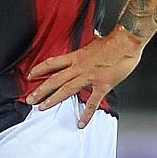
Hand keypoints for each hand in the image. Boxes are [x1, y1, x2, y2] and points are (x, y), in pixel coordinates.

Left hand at [26, 28, 145, 125]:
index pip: (52, 63)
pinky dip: (87, 114)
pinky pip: (93, 102)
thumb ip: (93, 40)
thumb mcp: (98, 39)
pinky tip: (81, 123)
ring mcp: (89, 77)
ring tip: (42, 108)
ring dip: (53, 99)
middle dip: (40, 89)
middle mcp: (79, 67)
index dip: (39, 69)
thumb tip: (95, 34)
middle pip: (54, 79)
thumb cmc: (115, 41)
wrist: (127, 41)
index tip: (29, 76)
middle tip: (29, 99)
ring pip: (66, 89)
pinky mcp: (102, 85)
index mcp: (77, 56)